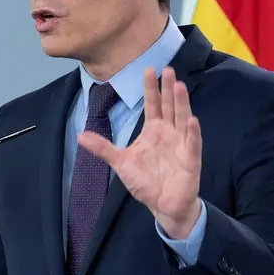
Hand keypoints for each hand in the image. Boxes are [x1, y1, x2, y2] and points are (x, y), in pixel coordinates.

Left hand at [78, 66, 201, 238]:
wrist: (163, 205)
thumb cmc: (145, 181)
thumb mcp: (121, 162)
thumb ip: (103, 148)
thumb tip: (80, 136)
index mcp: (153, 130)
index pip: (152, 105)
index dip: (150, 88)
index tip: (148, 69)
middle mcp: (169, 133)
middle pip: (169, 107)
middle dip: (168, 89)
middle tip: (168, 69)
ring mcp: (181, 144)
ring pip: (182, 119)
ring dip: (181, 104)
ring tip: (179, 86)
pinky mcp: (190, 160)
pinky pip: (192, 144)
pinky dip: (193, 133)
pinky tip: (193, 120)